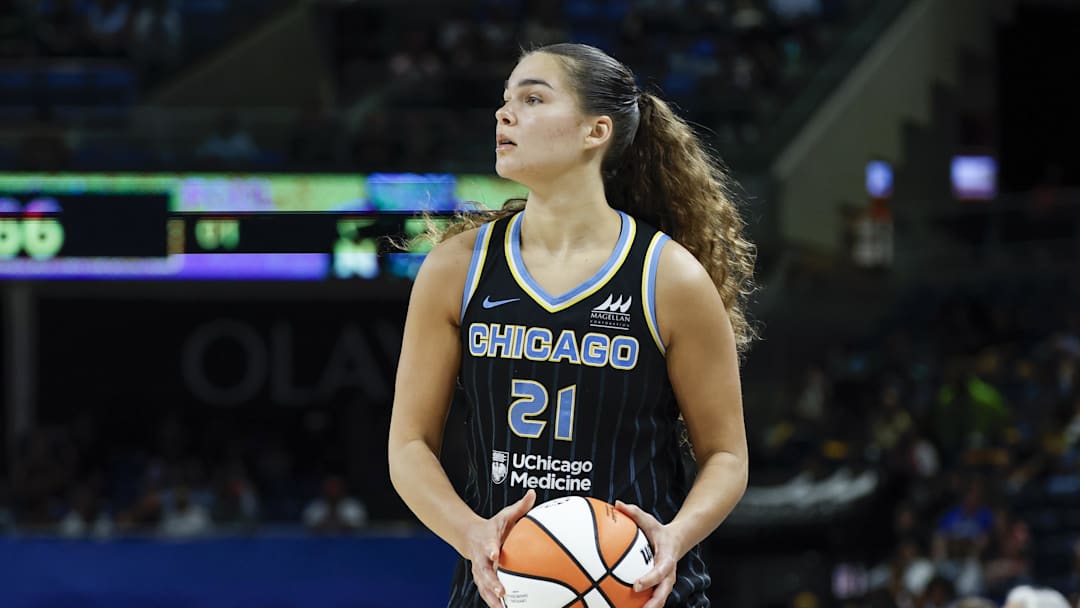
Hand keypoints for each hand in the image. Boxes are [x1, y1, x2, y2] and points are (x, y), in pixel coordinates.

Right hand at [465, 489, 536, 607]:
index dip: (491, 549)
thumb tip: (533, 493)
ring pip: (483, 585)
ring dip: (491, 597)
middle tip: (502, 591)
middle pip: (484, 571)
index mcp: (488, 540)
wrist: (471, 536)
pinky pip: (486, 592)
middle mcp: (481, 557)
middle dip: (492, 582)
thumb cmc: (493, 526)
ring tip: (502, 607)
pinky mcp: (481, 579)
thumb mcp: (505, 514)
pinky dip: (493, 602)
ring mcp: (480, 570)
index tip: (495, 554)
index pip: (488, 544)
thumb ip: (520, 507)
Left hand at [615, 500, 682, 607]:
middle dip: (653, 604)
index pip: (660, 571)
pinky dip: (643, 605)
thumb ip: (634, 513)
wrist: (677, 541)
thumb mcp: (648, 520)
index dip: (650, 579)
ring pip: (659, 600)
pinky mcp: (660, 587)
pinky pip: (652, 598)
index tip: (636, 585)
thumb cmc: (658, 531)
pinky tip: (625, 607)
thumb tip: (617, 503)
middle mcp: (668, 574)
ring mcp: (665, 583)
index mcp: (667, 559)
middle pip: (663, 593)